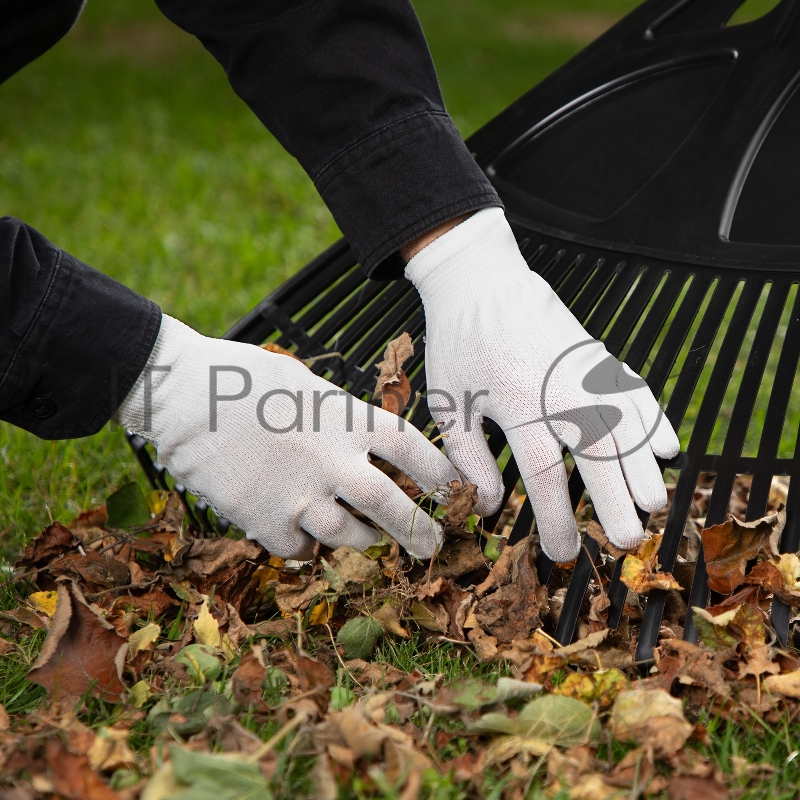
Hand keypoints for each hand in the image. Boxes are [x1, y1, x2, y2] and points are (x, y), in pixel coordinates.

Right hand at [115, 316, 458, 559]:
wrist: (182, 395)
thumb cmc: (243, 378)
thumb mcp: (306, 383)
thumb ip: (340, 416)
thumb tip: (361, 440)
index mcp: (348, 419)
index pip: (416, 450)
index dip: (443, 475)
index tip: (456, 491)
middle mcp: (333, 461)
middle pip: (393, 507)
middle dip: (421, 532)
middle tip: (434, 546)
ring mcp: (300, 496)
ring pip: (350, 537)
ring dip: (363, 540)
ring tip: (366, 539)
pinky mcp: (264, 520)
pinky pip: (299, 548)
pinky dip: (305, 545)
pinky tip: (299, 530)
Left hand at [405, 208, 679, 561]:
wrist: (480, 280)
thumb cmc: (460, 344)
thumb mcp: (448, 402)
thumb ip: (467, 458)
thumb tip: (488, 505)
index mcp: (517, 404)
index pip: (545, 476)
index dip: (557, 520)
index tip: (562, 551)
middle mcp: (560, 389)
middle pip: (600, 455)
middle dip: (616, 503)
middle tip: (628, 542)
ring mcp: (586, 369)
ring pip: (629, 425)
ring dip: (645, 467)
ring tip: (654, 503)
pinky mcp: (598, 354)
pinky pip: (637, 391)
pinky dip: (656, 420)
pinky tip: (667, 448)